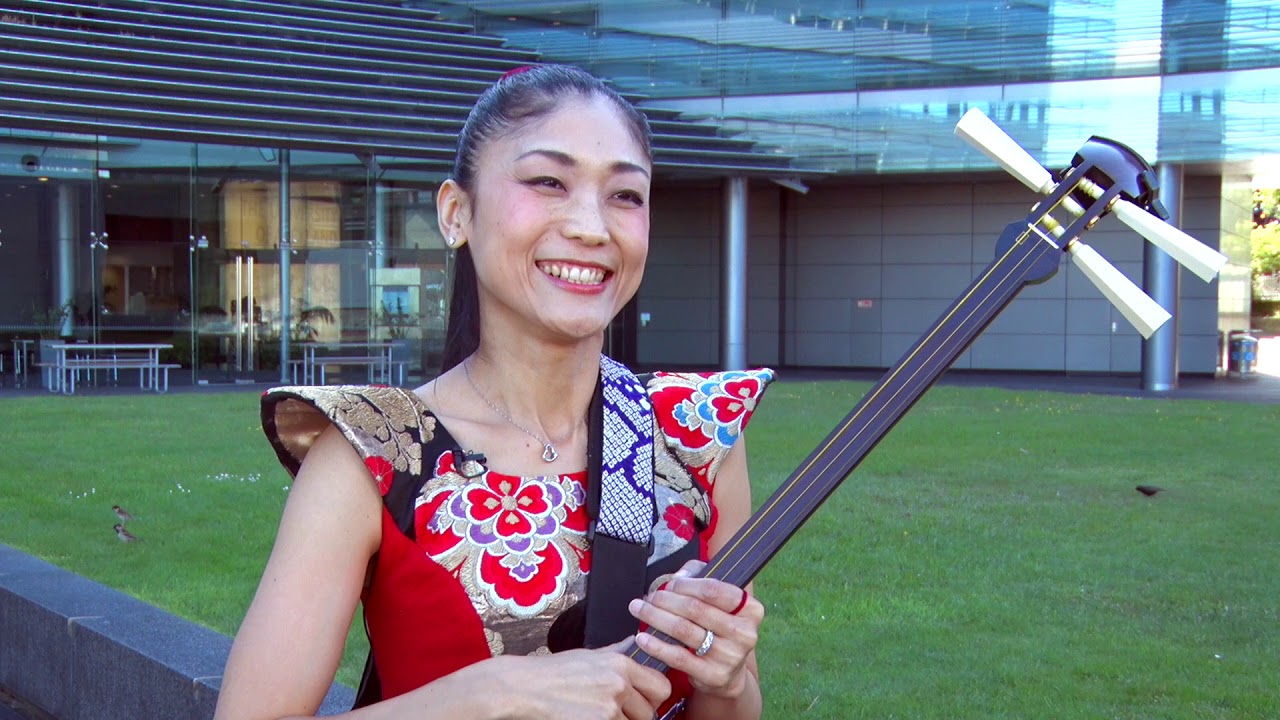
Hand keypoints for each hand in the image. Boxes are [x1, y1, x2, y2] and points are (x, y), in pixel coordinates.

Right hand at [481, 643, 670, 718]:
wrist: (523, 688)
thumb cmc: (551, 672)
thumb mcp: (587, 655)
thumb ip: (616, 653)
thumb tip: (632, 644)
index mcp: (620, 664)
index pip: (661, 685)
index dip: (654, 697)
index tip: (644, 700)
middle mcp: (619, 685)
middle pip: (651, 712)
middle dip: (639, 715)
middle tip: (620, 713)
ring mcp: (608, 709)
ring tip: (597, 714)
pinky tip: (587, 718)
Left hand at [627, 560, 763, 699]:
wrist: (729, 673)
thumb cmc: (719, 628)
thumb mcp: (718, 601)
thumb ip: (699, 577)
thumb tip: (678, 576)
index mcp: (750, 609)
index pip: (713, 590)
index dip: (686, 585)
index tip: (668, 585)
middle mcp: (745, 633)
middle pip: (695, 609)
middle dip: (665, 600)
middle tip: (649, 598)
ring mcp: (730, 656)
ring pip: (684, 630)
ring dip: (655, 617)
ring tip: (639, 610)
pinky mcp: (714, 675)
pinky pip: (678, 657)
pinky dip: (656, 645)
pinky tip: (642, 638)